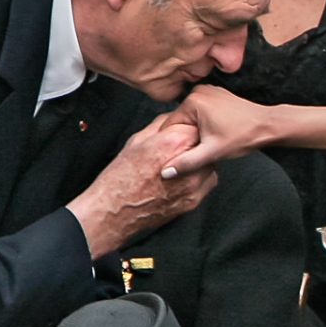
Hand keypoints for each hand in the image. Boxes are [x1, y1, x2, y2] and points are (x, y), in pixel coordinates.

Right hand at [66, 115, 217, 257]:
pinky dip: (198, 179)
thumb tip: (174, 118)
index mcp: (173, 143)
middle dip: (196, 146)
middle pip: (206, 147)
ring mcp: (193, 185)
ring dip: (199, 163)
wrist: (116, 208)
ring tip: (179, 165)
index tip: (183, 133)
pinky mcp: (193, 200)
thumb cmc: (122, 176)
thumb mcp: (137, 140)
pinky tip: (181, 179)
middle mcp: (187, 164)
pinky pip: (207, 182)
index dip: (189, 129)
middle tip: (180, 151)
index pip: (197, 126)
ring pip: (209, 165)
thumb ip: (161, 125)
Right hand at [161, 87, 325, 175]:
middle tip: (199, 149)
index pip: (169, 126)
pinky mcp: (216, 96)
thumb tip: (165, 172)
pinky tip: (214, 134)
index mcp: (193, 100)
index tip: (179, 154)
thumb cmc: (244, 136)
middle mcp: (198, 91)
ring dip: (194, 132)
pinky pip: (200, 113)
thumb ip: (186, 162)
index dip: (173, 144)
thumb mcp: (212, 152)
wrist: (268, 125)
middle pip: (180, 121)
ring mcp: (208, 91)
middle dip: (185, 137)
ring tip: (208, 141)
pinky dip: (203, 124)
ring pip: (190, 118)